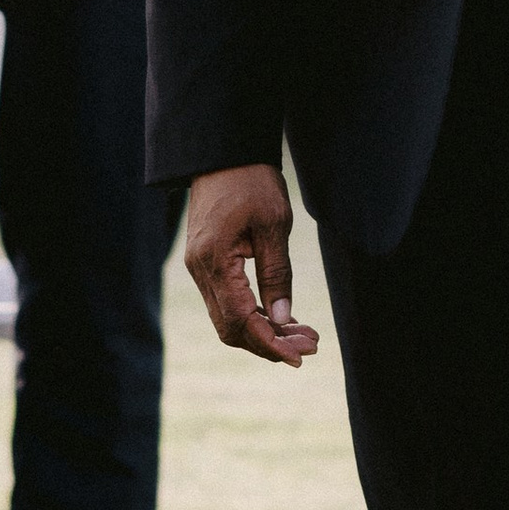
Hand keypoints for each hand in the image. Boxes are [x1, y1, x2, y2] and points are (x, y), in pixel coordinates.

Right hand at [186, 163, 319, 365]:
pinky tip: (282, 317)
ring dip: (263, 331)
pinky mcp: (206, 263)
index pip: (240, 320)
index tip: (299, 356)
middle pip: (230, 328)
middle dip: (270, 342)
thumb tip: (283, 318)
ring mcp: (199, 268)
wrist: (224, 153)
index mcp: (214, 260)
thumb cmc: (252, 181)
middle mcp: (199, 270)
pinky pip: (227, 302)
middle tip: (310, 346)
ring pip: (228, 318)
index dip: (270, 343)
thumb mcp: (274, 224)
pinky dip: (253, 315)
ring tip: (303, 334)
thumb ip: (277, 273)